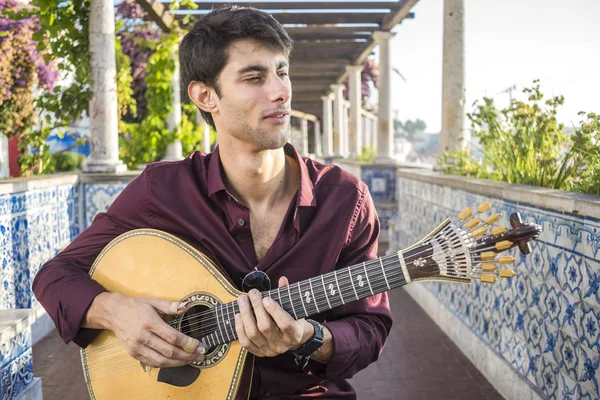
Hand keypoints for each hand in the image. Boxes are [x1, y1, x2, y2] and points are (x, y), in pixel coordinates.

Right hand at [87, 292, 205, 367]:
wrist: (114, 313)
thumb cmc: (136, 306)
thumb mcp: (154, 301)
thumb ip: (171, 306)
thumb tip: (186, 307)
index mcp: (149, 322)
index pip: (173, 337)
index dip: (188, 344)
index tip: (200, 346)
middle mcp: (143, 337)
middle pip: (169, 351)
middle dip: (187, 355)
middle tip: (200, 356)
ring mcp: (137, 347)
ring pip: (161, 361)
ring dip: (179, 363)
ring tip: (191, 360)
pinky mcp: (133, 353)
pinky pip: (152, 363)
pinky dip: (166, 364)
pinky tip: (176, 362)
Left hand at [235, 276, 313, 357]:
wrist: (295, 340)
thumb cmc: (294, 320)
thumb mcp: (294, 308)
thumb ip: (287, 294)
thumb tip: (282, 279)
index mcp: (294, 334)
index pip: (285, 324)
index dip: (275, 311)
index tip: (266, 298)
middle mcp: (282, 344)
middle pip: (265, 327)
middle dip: (256, 308)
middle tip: (252, 293)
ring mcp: (269, 350)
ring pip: (253, 334)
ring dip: (245, 315)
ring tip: (242, 300)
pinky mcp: (259, 353)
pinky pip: (246, 343)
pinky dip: (239, 329)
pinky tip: (237, 315)